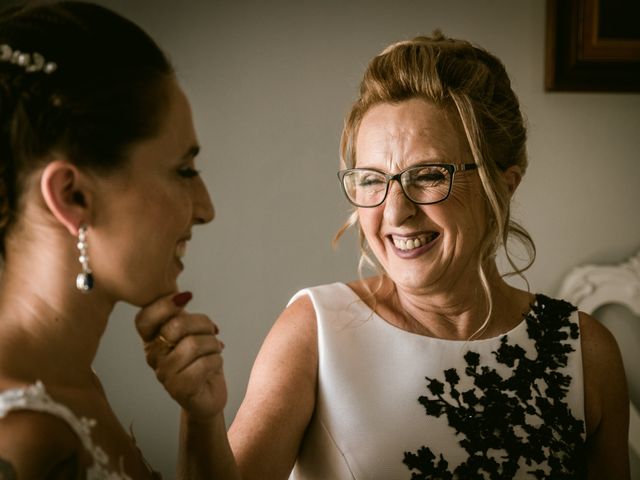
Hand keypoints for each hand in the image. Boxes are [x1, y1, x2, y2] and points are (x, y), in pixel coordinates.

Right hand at [135, 292, 226, 419]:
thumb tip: (181, 293)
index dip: (164, 304)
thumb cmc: (199, 360)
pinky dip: (217, 360)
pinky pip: (204, 364)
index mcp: (151, 339)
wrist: (207, 395)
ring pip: (193, 345)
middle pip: (176, 326)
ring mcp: (164, 374)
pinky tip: (216, 363)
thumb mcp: (189, 332)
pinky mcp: (179, 389)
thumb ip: (180, 313)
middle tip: (212, 330)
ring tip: (216, 349)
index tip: (186, 298)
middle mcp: (153, 356)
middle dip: (202, 323)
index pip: (144, 318)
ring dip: (213, 344)